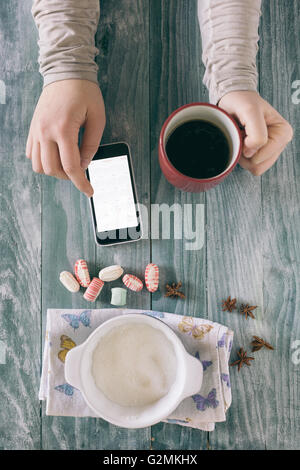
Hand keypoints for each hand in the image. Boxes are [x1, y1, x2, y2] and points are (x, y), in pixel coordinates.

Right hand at [26, 79, 105, 196]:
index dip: (81, 183)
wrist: (65, 71)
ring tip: (67, 164)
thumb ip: (91, 145)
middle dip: (68, 177)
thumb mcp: (97, 118)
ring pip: (38, 165)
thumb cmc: (85, 92)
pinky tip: (55, 155)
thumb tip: (85, 164)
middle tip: (79, 172)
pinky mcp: (32, 128)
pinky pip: (31, 154)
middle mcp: (45, 131)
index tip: (89, 191)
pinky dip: (42, 161)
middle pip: (52, 169)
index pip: (71, 166)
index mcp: (64, 129)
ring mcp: (36, 130)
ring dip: (53, 170)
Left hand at [219, 91, 292, 175]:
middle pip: (259, 165)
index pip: (263, 155)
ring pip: (254, 168)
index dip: (249, 146)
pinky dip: (241, 157)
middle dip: (246, 152)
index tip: (244, 130)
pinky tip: (242, 142)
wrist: (233, 100)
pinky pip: (250, 168)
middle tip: (242, 134)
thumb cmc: (243, 102)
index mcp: (283, 132)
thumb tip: (252, 153)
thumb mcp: (250, 111)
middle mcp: (280, 143)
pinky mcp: (260, 156)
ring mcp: (270, 151)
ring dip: (243, 154)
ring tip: (242, 137)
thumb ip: (256, 133)